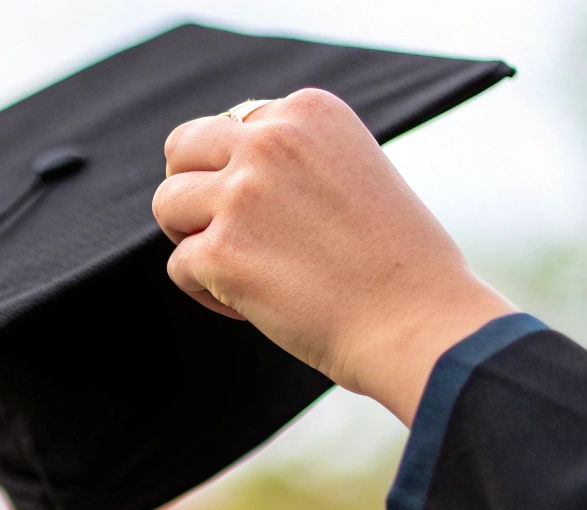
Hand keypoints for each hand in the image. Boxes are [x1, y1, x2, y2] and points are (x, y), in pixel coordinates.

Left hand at [152, 88, 515, 423]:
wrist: (419, 322)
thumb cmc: (396, 262)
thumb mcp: (352, 171)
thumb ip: (291, 159)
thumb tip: (223, 169)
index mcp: (308, 111)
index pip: (231, 125)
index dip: (238, 171)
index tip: (275, 213)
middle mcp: (271, 140)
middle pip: (181, 149)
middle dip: (192, 191)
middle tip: (226, 232)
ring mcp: (241, 195)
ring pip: (167, 205)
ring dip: (192, 239)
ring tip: (240, 268)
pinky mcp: (220, 251)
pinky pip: (179, 266)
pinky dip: (207, 291)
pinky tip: (251, 305)